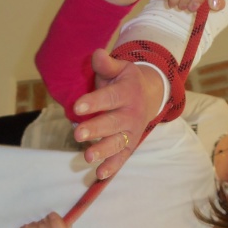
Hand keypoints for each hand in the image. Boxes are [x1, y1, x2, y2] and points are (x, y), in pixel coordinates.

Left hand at [72, 49, 163, 178]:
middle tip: (77, 134)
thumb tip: (97, 53)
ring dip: (103, 150)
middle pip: (112, 123)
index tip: (77, 107)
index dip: (94, 102)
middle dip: (95, 129)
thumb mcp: (119, 68)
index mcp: (127, 92)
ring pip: (117, 142)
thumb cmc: (125, 80)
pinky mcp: (130, 144)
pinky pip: (122, 157)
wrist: (150, 95)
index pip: (110, 98)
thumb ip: (106, 64)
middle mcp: (132, 113)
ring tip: (87, 156)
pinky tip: (99, 174)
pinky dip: (112, 166)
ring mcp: (132, 131)